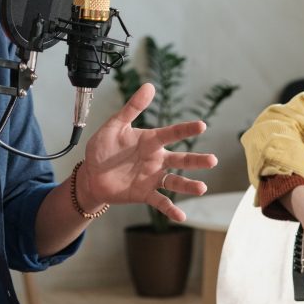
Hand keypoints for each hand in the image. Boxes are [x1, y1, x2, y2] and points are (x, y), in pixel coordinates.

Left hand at [76, 83, 216, 221]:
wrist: (90, 175)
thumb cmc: (103, 148)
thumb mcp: (114, 126)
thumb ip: (132, 108)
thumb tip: (149, 86)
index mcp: (150, 141)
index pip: (171, 134)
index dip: (186, 130)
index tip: (202, 126)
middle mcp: (156, 159)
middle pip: (180, 159)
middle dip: (196, 160)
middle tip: (212, 160)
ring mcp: (152, 177)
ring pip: (175, 181)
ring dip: (188, 185)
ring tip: (202, 188)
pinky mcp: (145, 193)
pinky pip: (160, 201)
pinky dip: (171, 210)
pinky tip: (181, 216)